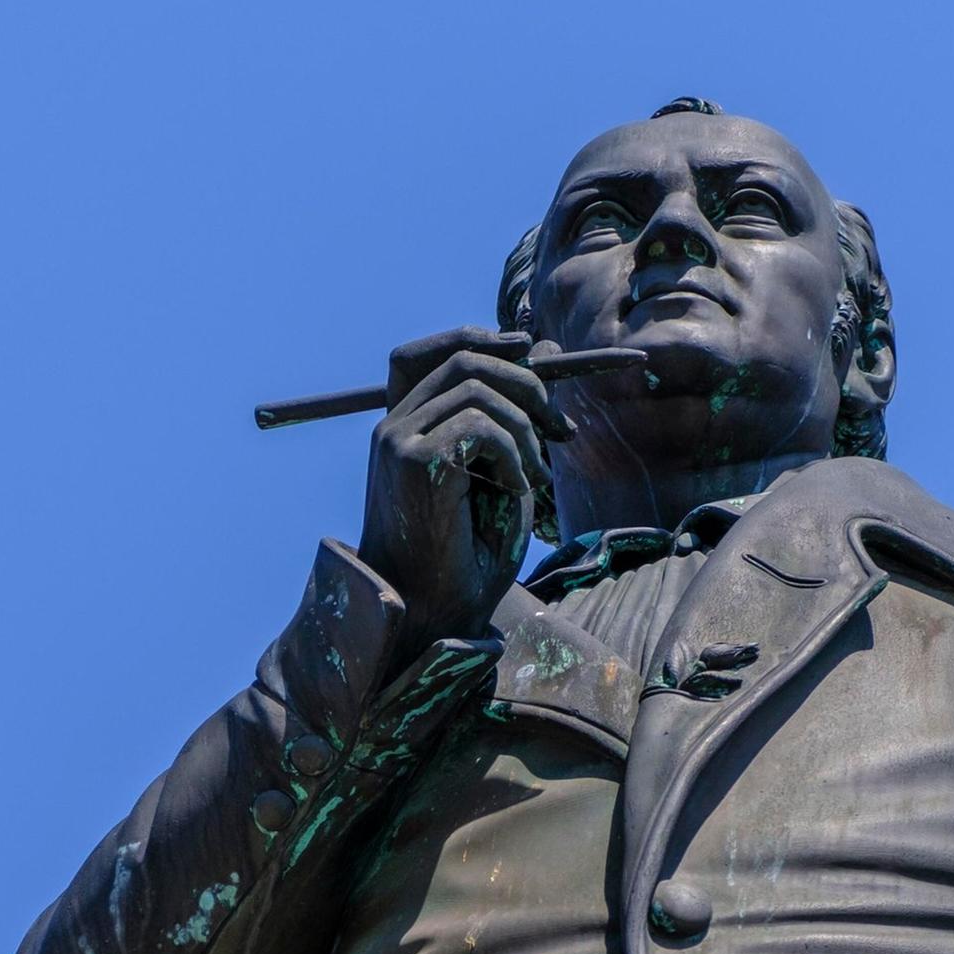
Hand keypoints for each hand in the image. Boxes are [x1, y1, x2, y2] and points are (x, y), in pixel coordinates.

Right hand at [357, 327, 572, 667]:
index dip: (482, 339)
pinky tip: (516, 491)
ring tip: (536, 475)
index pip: (429, 351)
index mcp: (405, 427)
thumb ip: (514, 411)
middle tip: (560, 428)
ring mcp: (397, 441)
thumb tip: (540, 347)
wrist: (437, 614)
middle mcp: (392, 426)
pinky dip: (513, 454)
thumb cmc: (467, 556)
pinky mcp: (412, 462)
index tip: (534, 355)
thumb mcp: (502, 470)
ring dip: (525, 427)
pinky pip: (480, 424)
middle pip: (463, 357)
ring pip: (477, 386)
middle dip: (526, 381)